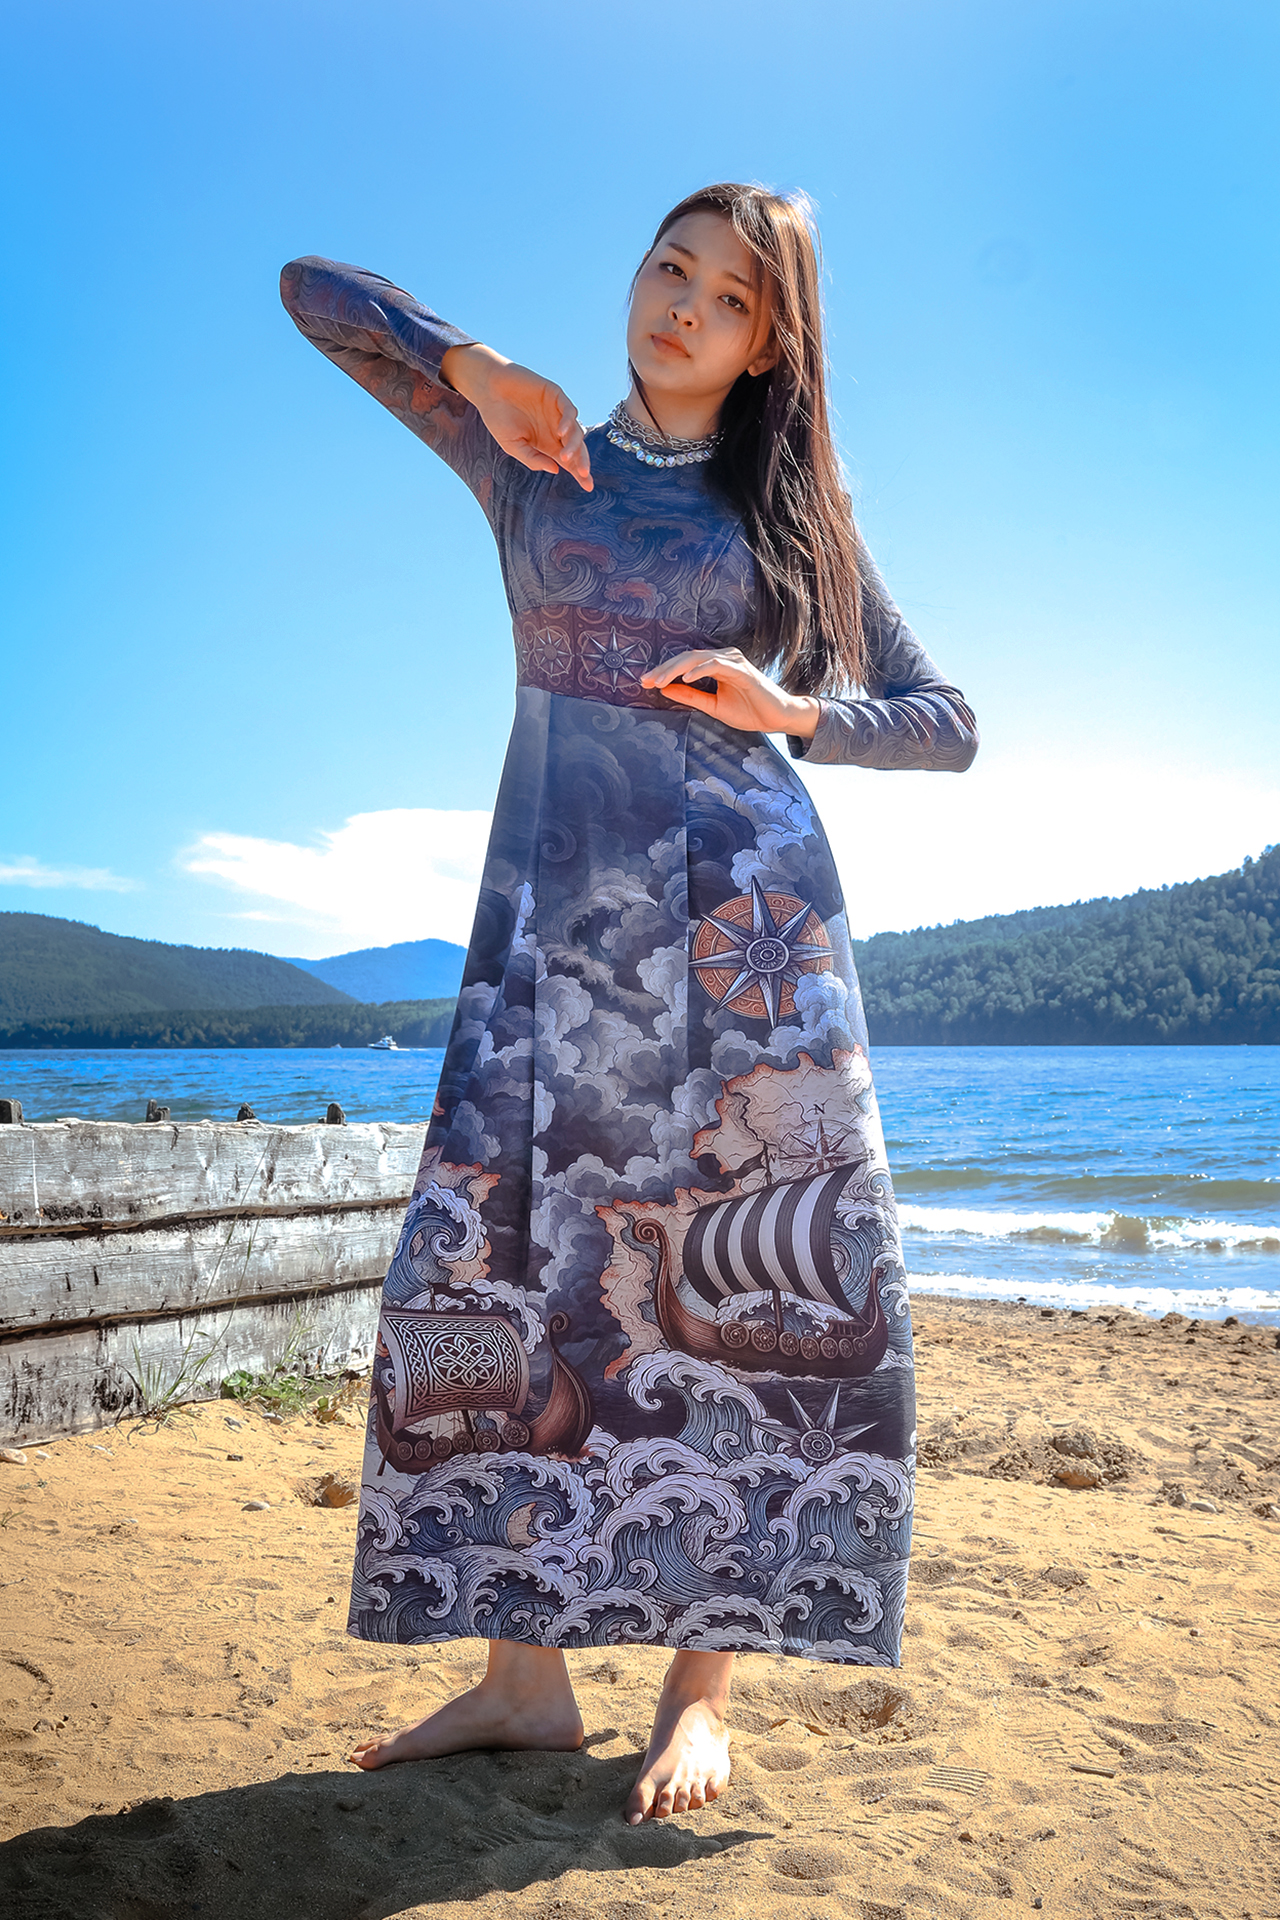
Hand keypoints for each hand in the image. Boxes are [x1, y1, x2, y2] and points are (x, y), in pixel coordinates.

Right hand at [441, 344, 591, 490]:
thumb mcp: (513, 446)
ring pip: (576, 430)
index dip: (578, 472)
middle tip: (583, 474)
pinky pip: (568, 410)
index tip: (588, 486)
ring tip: (565, 457)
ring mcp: (557, 412)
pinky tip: (560, 432)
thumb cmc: (498, 417)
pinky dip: (567, 421)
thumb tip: (555, 470)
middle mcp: (556, 429)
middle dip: (581, 461)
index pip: (569, 461)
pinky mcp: (556, 395)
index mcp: (547, 444)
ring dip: (573, 445)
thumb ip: (532, 459)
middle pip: (577, 448)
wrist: (488, 388)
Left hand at [640, 647, 821, 737]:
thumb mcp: (713, 705)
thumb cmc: (750, 711)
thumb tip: (665, 690)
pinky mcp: (742, 670)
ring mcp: (733, 662)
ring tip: (659, 681)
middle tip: (646, 680)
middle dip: (664, 669)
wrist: (778, 718)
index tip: (646, 683)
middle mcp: (724, 658)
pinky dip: (699, 670)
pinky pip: (716, 666)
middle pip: (687, 658)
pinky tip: (684, 679)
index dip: (664, 672)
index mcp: (717, 665)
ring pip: (697, 659)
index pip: (685, 664)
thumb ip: (690, 696)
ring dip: (676, 669)